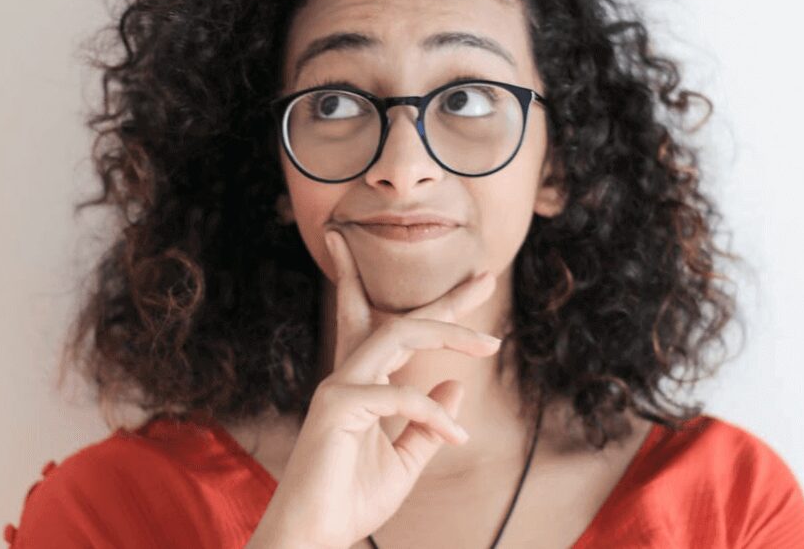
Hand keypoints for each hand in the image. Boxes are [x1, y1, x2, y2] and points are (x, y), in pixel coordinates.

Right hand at [249, 226, 500, 548]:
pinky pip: (398, 396)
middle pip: (401, 322)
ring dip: (447, 333)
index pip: (401, 335)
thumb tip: (455, 384)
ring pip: (397, 335)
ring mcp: (340, 387)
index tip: (479, 289)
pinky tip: (457, 438)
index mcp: (364, 384)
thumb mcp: (405, 461)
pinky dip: (432, 413)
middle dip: (446, 302)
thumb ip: (428, 424)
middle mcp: (350, 376)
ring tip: (489, 345)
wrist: (315, 537)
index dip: (438, 312)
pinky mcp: (337, 406)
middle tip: (487, 281)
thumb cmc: (351, 498)